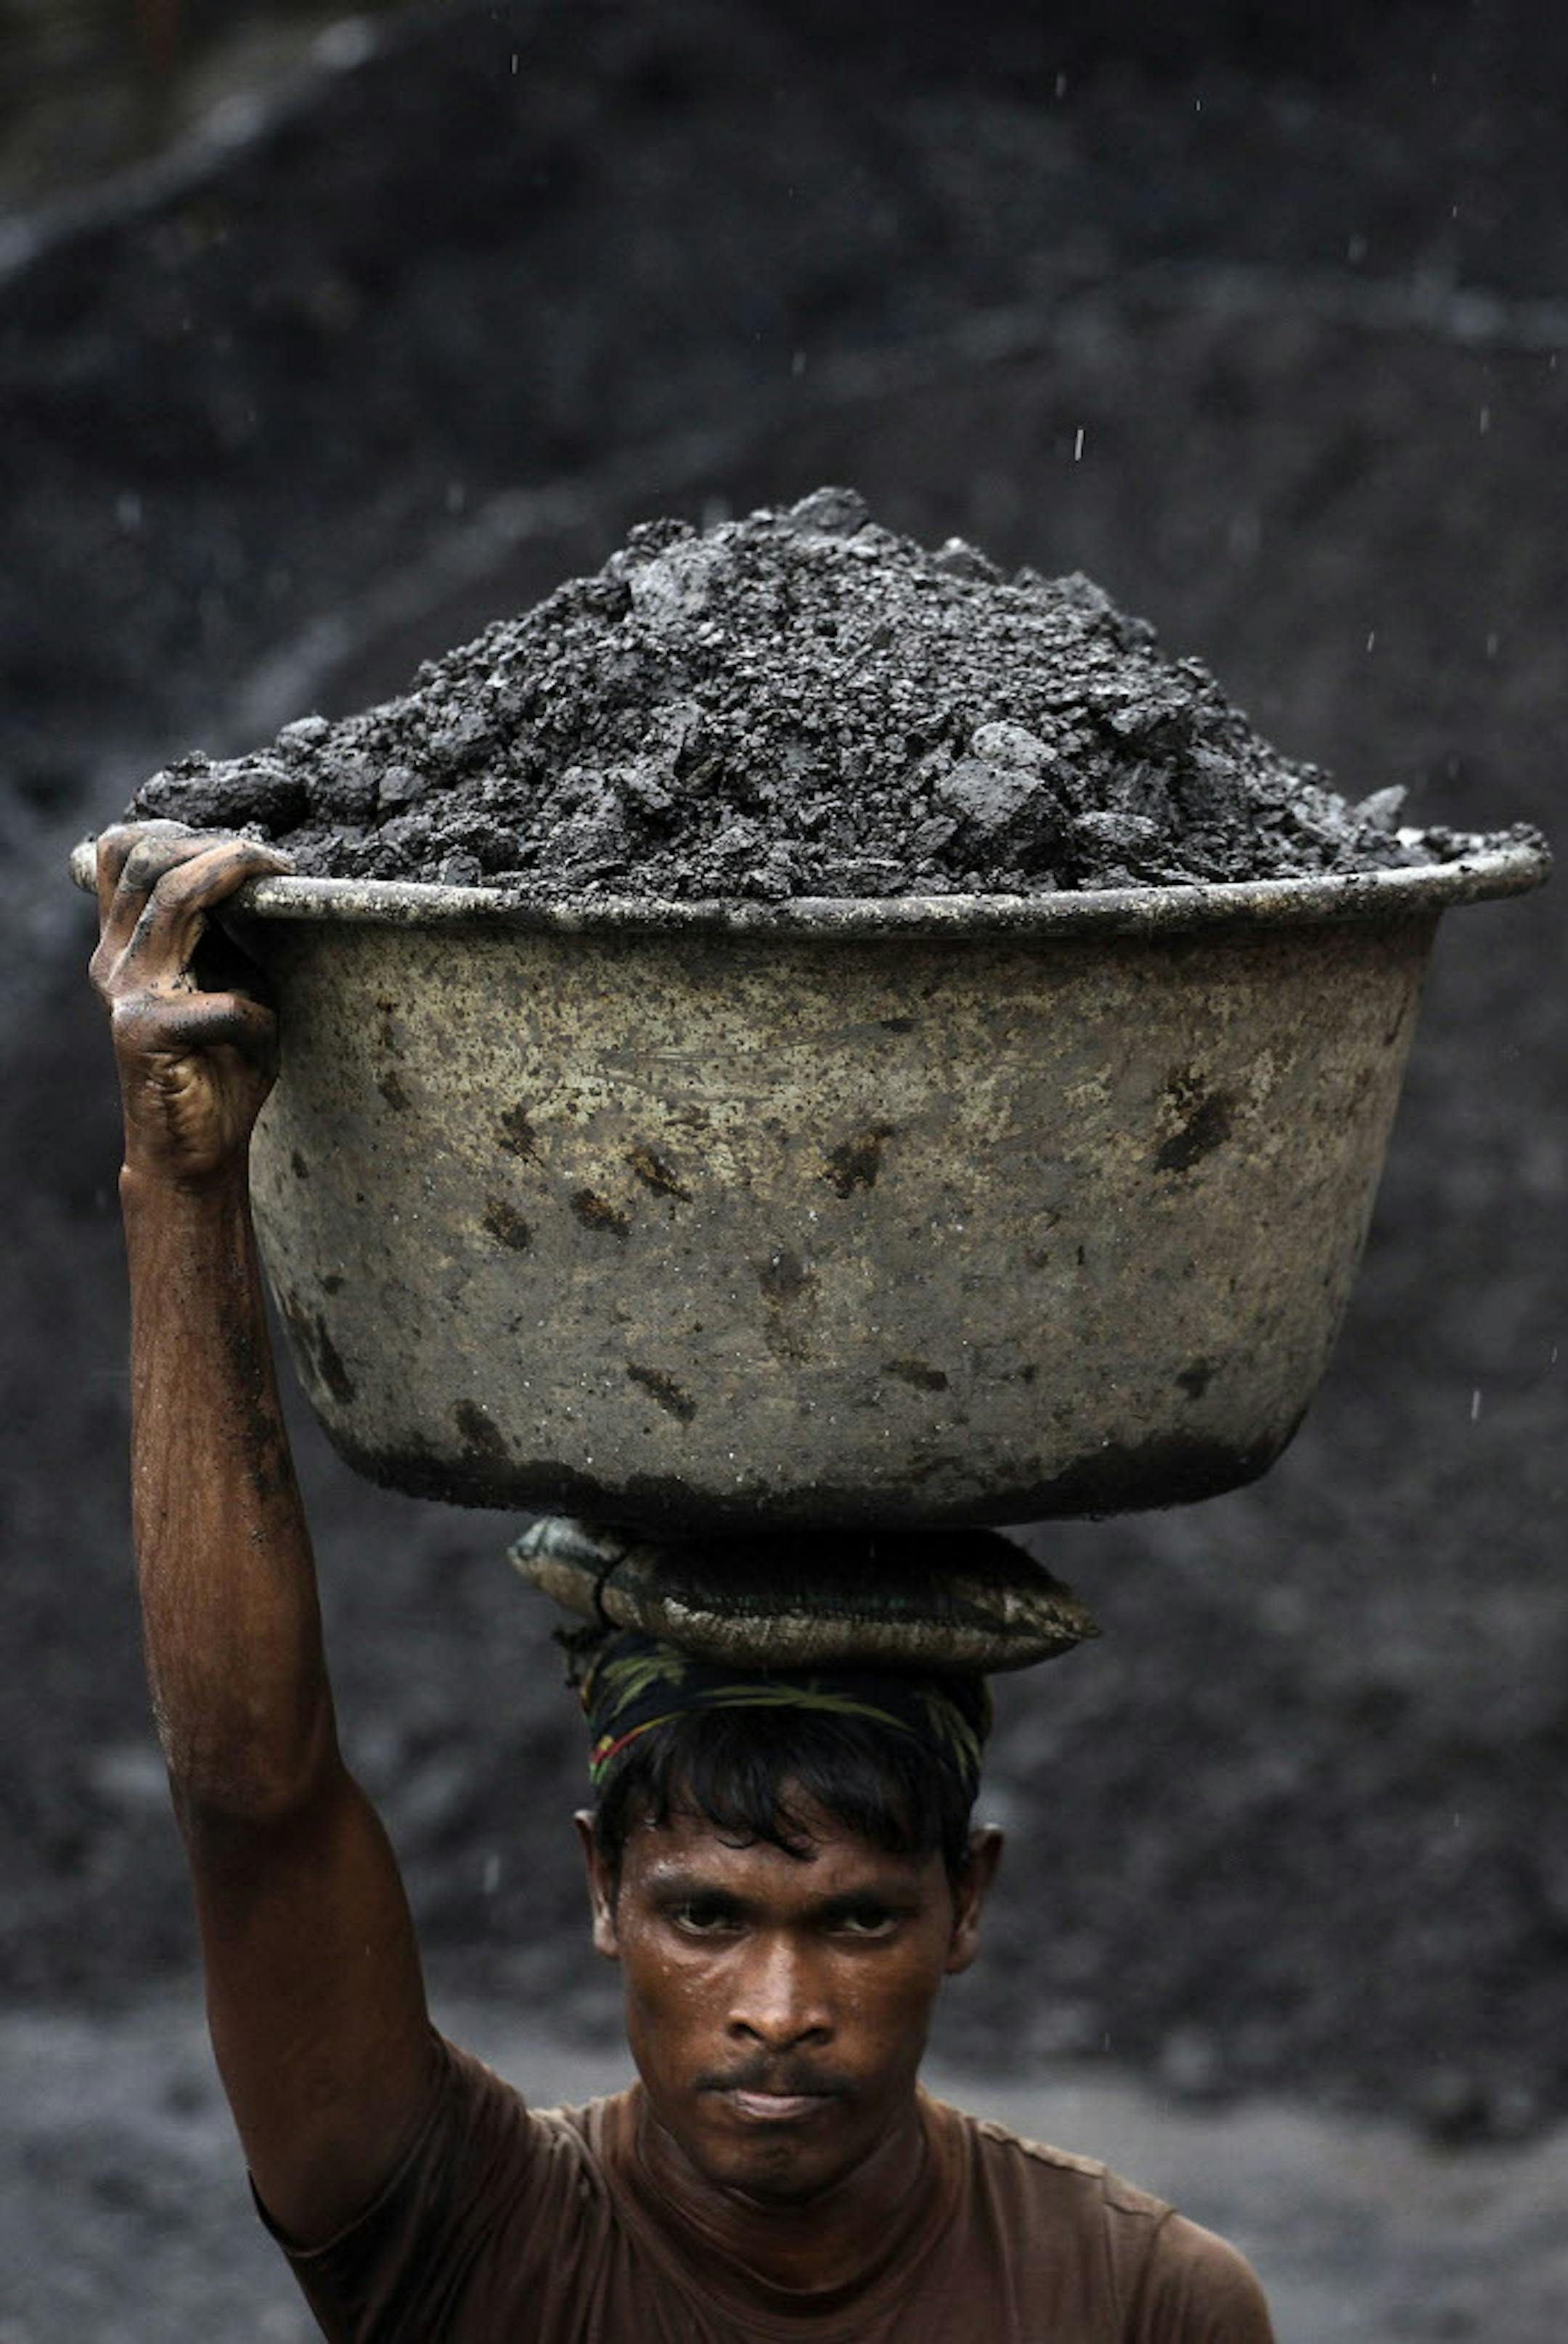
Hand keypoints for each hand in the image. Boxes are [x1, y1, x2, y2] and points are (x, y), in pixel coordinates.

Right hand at [89, 822, 292, 1187]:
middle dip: (218, 846)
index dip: (183, 831)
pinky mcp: (147, 1033)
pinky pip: (223, 1001)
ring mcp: (127, 993)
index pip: (124, 851)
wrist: (194, 1149)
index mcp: (126, 943)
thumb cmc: (219, 1064)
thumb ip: (223, 934)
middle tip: (273, 861)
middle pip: (147, 857)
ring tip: (277, 880)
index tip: (251, 850)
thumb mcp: (225, 980)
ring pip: (175, 898)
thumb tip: (258, 876)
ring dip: (234, 877)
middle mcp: (115, 960)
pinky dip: (258, 1013)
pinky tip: (264, 1035)